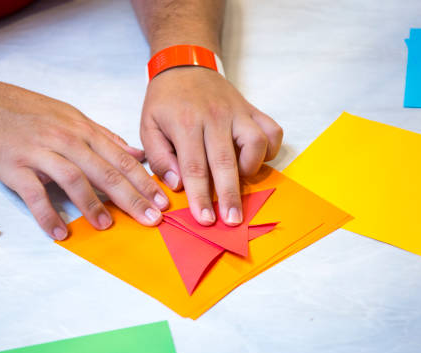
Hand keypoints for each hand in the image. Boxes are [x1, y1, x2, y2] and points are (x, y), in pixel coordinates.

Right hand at [0, 80, 168, 238]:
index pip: (122, 160)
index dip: (144, 182)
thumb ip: (107, 138)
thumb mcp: (75, 118)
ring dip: (92, 205)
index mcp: (85, 131)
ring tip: (108, 225)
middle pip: (105, 172)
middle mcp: (67, 141)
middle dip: (131, 197)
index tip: (162, 202)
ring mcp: (41, 153)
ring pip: (73, 179)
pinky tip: (60, 232)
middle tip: (150, 219)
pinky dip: (47, 214)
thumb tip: (137, 153)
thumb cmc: (35, 114)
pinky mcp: (16, 167)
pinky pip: (34, 194)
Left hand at [140, 67, 282, 225]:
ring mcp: (237, 112)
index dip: (201, 196)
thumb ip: (159, 157)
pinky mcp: (252, 109)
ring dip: (251, 167)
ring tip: (240, 178)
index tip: (205, 219)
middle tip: (233, 220)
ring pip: (256, 142)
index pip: (194, 167)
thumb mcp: (148, 125)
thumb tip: (177, 185)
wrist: (184, 65)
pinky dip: (270, 149)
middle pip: (226, 162)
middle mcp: (215, 117)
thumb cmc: (165, 101)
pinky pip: (272, 130)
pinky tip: (256, 159)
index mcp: (185, 123)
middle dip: (230, 195)